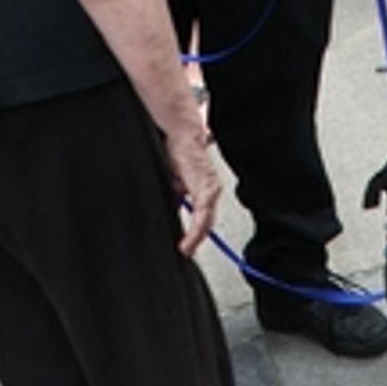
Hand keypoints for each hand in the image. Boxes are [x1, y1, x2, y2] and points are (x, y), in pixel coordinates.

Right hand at [167, 122, 222, 253]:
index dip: (196, 234)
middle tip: (186, 252)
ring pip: (205, 222)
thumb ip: (178, 193)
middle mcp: (211, 191)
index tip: (187, 247)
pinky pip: (202, 216)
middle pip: (206, 223)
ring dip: (195, 239)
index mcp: (205, 189)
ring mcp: (211, 191)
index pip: (204, 217)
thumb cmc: (180, 151)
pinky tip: (187, 242)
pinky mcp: (206, 189)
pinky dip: (195, 231)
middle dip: (196, 240)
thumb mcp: (175, 178)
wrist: (182, 133)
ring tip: (186, 250)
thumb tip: (175, 205)